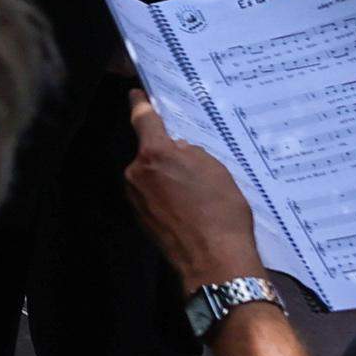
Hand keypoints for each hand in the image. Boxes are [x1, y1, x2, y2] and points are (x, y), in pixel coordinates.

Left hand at [123, 94, 268, 288]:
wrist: (214, 262)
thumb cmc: (221, 212)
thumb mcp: (215, 169)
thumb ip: (191, 153)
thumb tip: (179, 150)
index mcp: (154, 154)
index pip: (143, 119)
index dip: (140, 103)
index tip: (136, 93)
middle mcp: (136, 173)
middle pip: (149, 150)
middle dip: (166, 151)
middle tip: (193, 162)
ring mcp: (134, 197)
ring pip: (150, 174)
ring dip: (166, 175)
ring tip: (196, 190)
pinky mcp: (139, 217)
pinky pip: (151, 194)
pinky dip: (165, 194)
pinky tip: (188, 206)